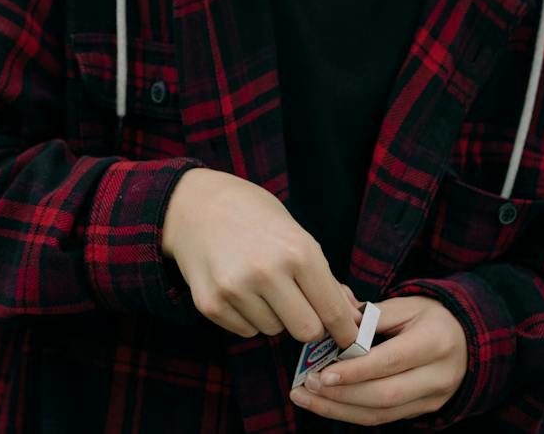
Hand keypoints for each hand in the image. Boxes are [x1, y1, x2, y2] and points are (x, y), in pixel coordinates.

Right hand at [159, 168, 360, 348]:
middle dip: (307, 322)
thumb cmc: (252, 214)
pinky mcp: (210, 303)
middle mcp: (267, 271)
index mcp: (297, 251)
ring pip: (273, 330)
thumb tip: (351, 316)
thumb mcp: (295, 234)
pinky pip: (245, 331)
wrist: (192, 203)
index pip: (333, 311)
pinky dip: (247, 317)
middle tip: (297, 303)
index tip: (349, 340)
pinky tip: (237, 287)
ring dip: (273, 316)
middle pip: (306, 331)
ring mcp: (235, 289)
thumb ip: (324, 278)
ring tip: (258, 283)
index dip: (345, 331)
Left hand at [289, 295, 466, 425]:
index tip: (322, 372)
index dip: (355, 371)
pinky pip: (384, 418)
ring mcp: (433, 399)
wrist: (465, 339)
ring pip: (382, 414)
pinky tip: (326, 404)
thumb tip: (333, 321)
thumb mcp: (406, 305)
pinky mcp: (423, 411)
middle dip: (341, 394)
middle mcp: (438, 376)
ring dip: (339, 409)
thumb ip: (371, 315)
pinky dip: (351, 413)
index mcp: (435, 342)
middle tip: (306, 385)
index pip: (390, 362)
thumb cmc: (428, 317)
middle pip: (385, 395)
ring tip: (306, 397)